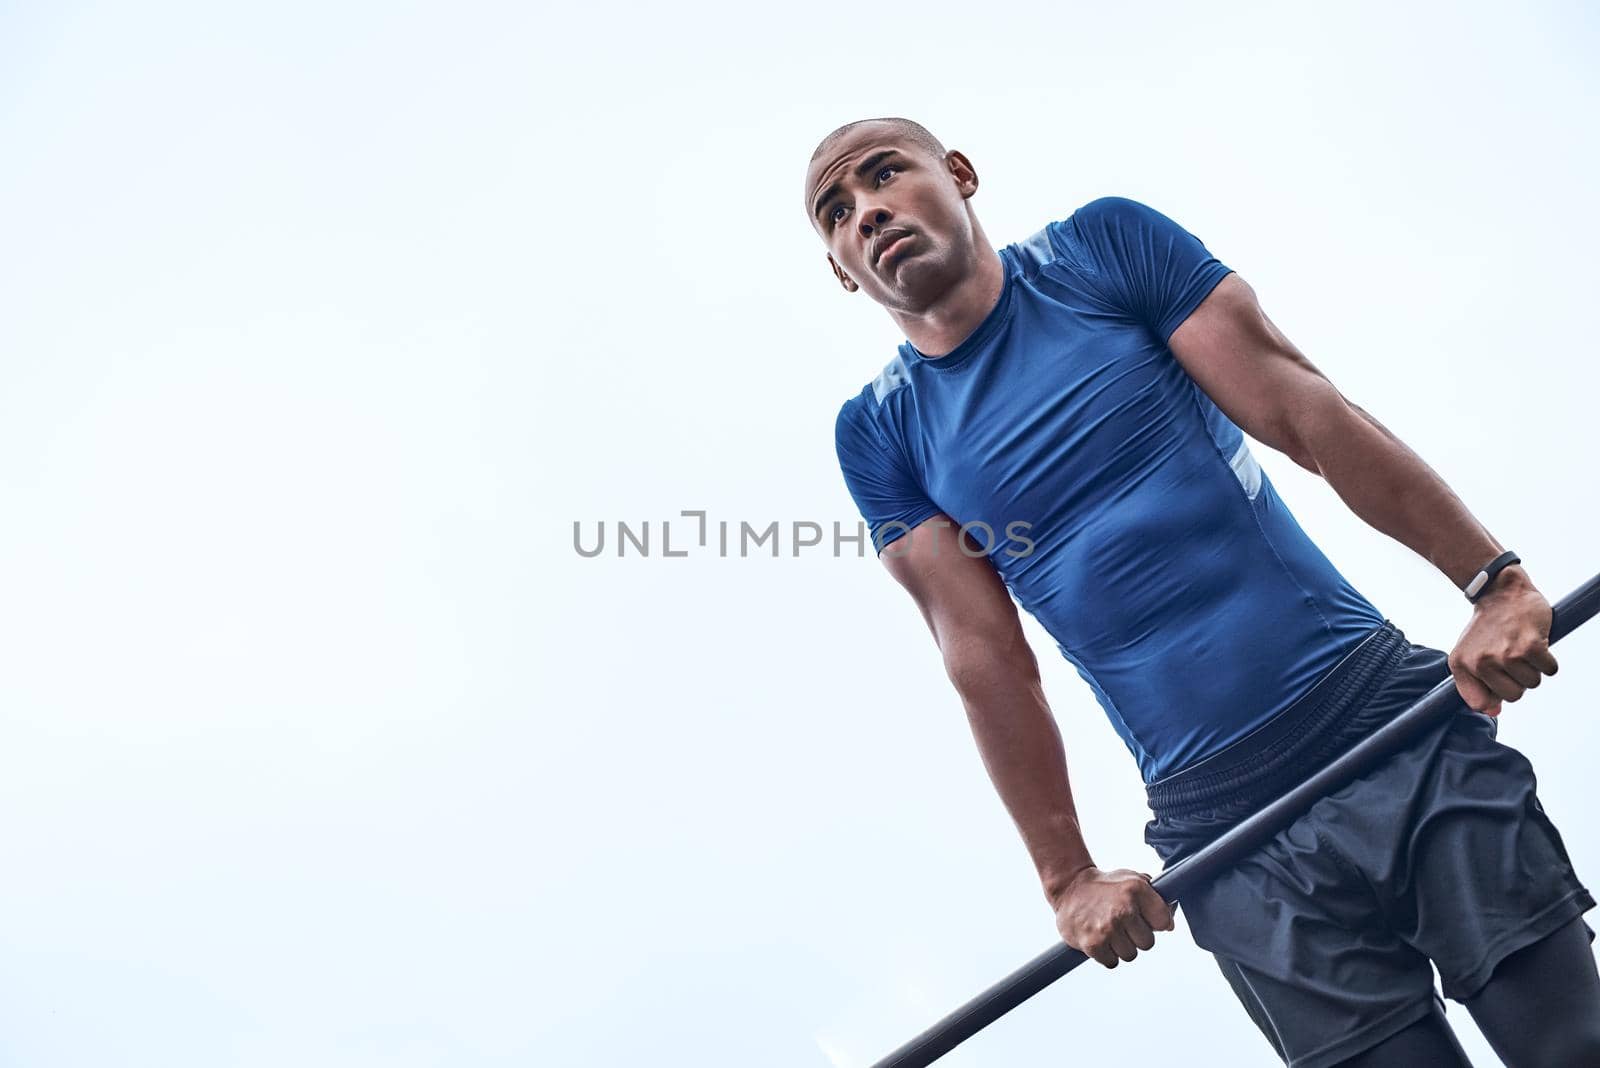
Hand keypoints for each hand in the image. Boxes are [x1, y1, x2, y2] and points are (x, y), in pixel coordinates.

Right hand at [1050, 866, 1173, 967]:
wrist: (1069, 886)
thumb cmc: (1104, 885)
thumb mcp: (1131, 879)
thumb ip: (1155, 897)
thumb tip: (1170, 925)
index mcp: (1137, 890)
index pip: (1164, 922)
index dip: (1155, 923)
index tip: (1145, 919)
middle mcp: (1124, 909)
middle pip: (1148, 943)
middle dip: (1137, 937)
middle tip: (1122, 925)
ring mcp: (1108, 928)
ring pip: (1130, 955)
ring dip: (1120, 947)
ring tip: (1108, 930)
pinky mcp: (1093, 944)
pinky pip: (1112, 962)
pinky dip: (1106, 954)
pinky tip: (1099, 938)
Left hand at [1448, 566, 1557, 717]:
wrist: (1502, 593)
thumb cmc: (1487, 628)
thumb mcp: (1469, 656)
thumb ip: (1475, 687)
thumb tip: (1493, 712)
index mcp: (1462, 665)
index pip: (1480, 703)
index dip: (1494, 695)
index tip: (1498, 678)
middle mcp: (1482, 662)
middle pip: (1513, 696)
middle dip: (1517, 680)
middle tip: (1512, 657)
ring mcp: (1507, 654)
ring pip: (1532, 684)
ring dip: (1533, 668)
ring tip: (1522, 648)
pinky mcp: (1531, 646)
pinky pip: (1550, 670)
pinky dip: (1548, 661)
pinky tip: (1536, 643)